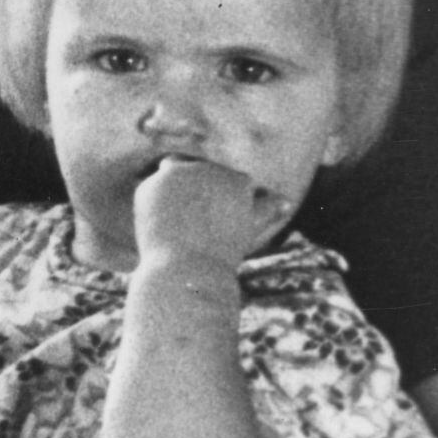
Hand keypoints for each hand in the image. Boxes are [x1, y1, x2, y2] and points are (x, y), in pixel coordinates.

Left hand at [131, 155, 279, 273]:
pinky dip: (155, 202)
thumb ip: (266, 209)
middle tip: (197, 225)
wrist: (188, 269)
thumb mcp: (249, 228)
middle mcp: (208, 168)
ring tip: (180, 218)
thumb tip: (286, 200)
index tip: (218, 224)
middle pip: (201, 171)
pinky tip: (160, 222)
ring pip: (174, 169)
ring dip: (175, 188)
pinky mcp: (151, 185)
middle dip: (197, 193)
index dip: (222, 202)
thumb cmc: (223, 253)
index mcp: (237, 178)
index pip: (228, 179)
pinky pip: (152, 188)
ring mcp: (177, 174)